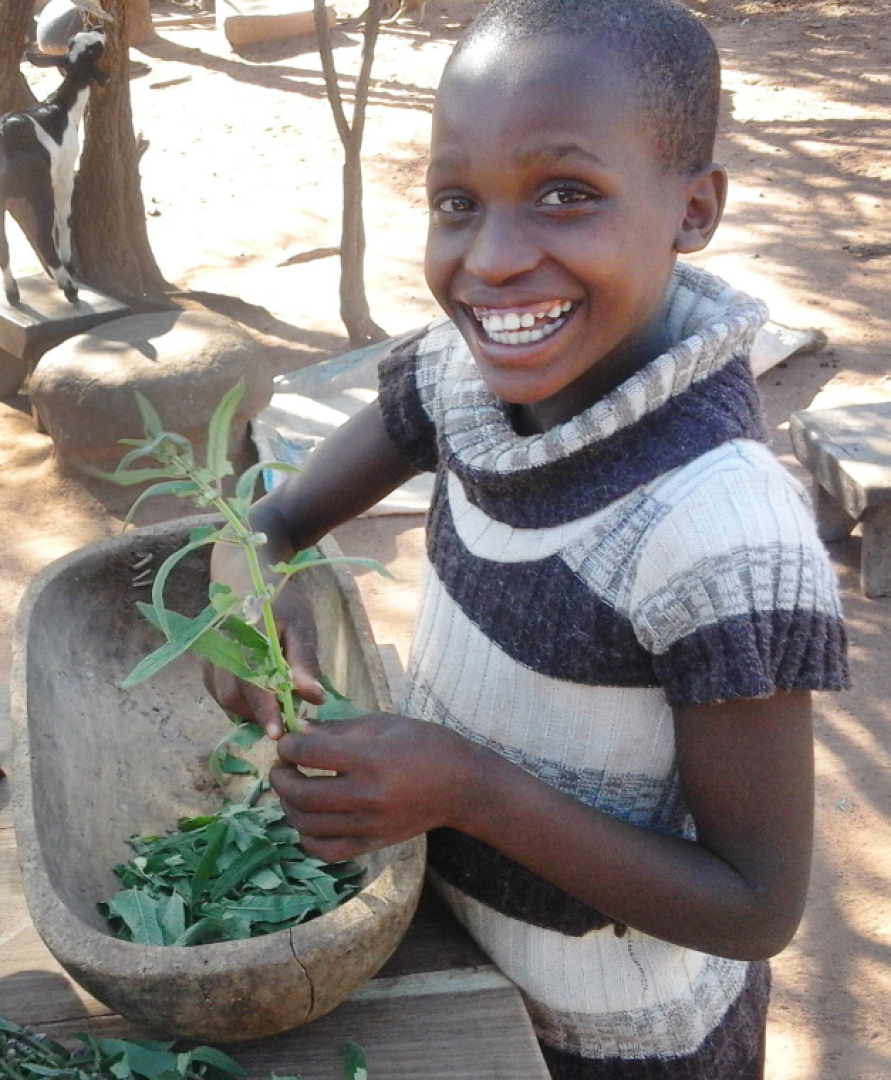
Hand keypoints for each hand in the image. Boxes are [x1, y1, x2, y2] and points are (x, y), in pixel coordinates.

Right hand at [203, 579, 325, 738]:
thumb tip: (315, 697)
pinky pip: (218, 692)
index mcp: (246, 636)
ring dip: (247, 711)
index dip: (265, 711)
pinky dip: (238, 703)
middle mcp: (221, 647)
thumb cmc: (281, 602)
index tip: (278, 733)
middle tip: (283, 722)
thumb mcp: (301, 626)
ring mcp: (210, 655)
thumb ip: (305, 661)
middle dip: (256, 715)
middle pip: (231, 695)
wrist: (249, 577)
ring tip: (274, 711)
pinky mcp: (207, 663)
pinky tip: (258, 701)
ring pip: (222, 696)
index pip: (252, 682)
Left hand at [269, 713, 479, 861]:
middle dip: (281, 777)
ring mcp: (369, 824)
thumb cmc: (426, 745)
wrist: (463, 786)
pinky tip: (309, 819)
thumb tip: (299, 730)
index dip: (288, 746)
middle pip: (302, 794)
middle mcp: (367, 795)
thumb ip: (339, 728)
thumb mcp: (384, 724)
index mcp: (370, 758)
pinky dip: (308, 837)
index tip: (288, 741)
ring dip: (289, 806)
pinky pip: (326, 851)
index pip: (310, 754)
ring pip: (308, 825)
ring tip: (293, 789)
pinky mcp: (373, 844)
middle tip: (282, 766)